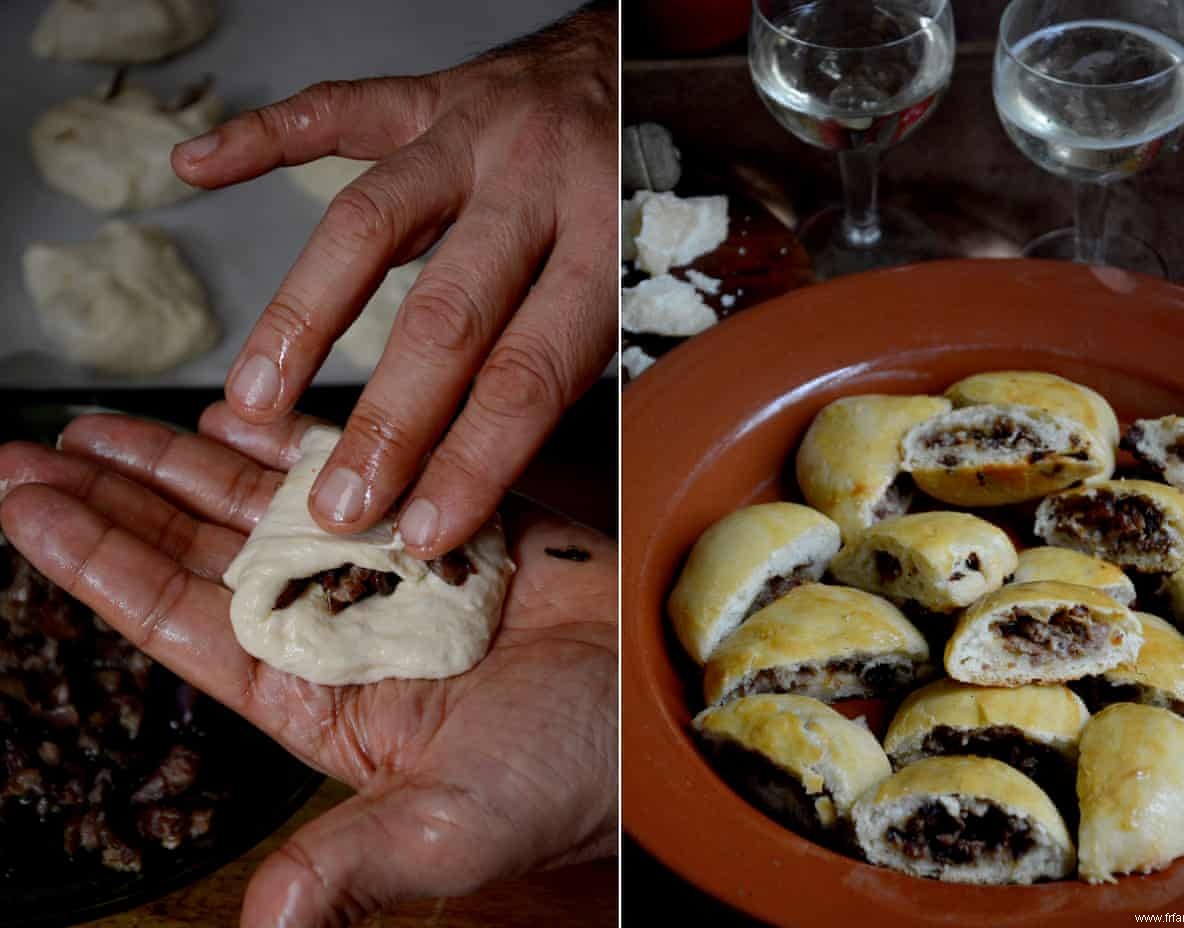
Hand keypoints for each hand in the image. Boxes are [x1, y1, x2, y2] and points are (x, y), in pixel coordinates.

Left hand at [0, 408, 616, 926]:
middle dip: (113, 502)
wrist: (655, 700)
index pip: (178, 623)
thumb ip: (351, 864)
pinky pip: (350, 465)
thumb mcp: (449, 827)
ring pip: (258, 504)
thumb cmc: (563, 775)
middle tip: (30, 451)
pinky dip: (290, 438)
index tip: (23, 511)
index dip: (97, 567)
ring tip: (99, 425)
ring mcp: (382, 566)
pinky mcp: (438, 513)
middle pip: (196, 552)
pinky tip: (232, 412)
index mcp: (313, 697)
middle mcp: (332, 625)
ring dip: (179, 460)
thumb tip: (265, 927)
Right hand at [171, 5, 617, 558]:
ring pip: (370, 221)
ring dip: (304, 313)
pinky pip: (338, 110)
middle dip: (388, 419)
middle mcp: (539, 184)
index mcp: (607, 245)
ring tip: (255, 396)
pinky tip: (198, 167)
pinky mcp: (433, 93)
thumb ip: (574, 357)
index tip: (427, 530)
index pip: (530, 374)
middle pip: (448, 314)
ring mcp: (477, 129)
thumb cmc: (644, 194)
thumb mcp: (645, 279)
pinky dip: (262, 137)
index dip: (475, 460)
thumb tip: (483, 464)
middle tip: (338, 499)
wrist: (649, 66)